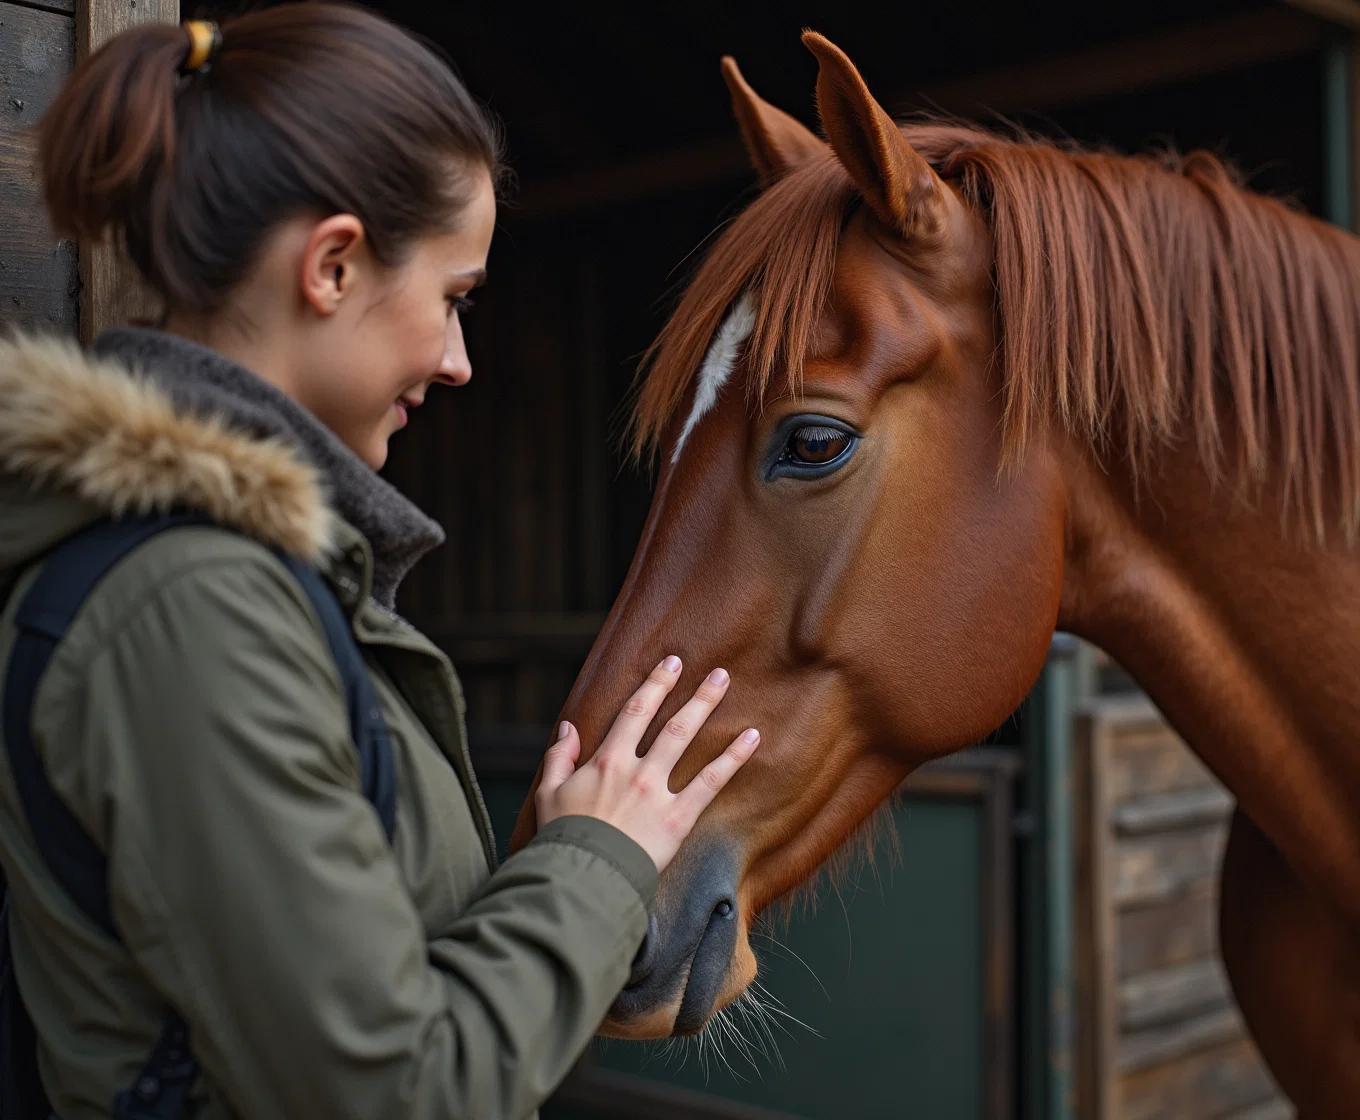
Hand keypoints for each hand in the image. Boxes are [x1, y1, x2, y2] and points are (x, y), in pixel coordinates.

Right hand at [534, 656, 758, 873]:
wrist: (582, 879)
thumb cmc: (563, 839)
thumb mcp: (549, 794)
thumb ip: (560, 757)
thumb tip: (568, 727)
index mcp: (605, 761)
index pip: (634, 712)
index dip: (655, 685)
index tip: (672, 665)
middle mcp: (635, 770)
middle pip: (669, 722)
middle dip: (693, 693)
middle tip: (717, 672)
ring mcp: (658, 792)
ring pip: (687, 740)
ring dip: (707, 708)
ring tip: (727, 686)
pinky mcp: (677, 819)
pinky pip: (710, 783)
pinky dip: (732, 758)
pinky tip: (751, 738)